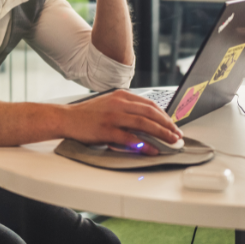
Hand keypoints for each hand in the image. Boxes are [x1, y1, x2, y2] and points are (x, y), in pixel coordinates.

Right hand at [65, 90, 182, 155]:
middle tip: (177, 134)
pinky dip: (143, 145)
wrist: (67, 118)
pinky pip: (130, 138)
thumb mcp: (109, 103)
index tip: (172, 124)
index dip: (164, 115)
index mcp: (120, 95)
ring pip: (143, 123)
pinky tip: (152, 150)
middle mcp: (118, 104)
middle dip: (167, 124)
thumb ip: (126, 108)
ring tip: (171, 141)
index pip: (149, 104)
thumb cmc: (88, 113)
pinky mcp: (106, 130)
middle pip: (150, 112)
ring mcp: (112, 117)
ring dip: (161, 133)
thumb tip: (148, 120)